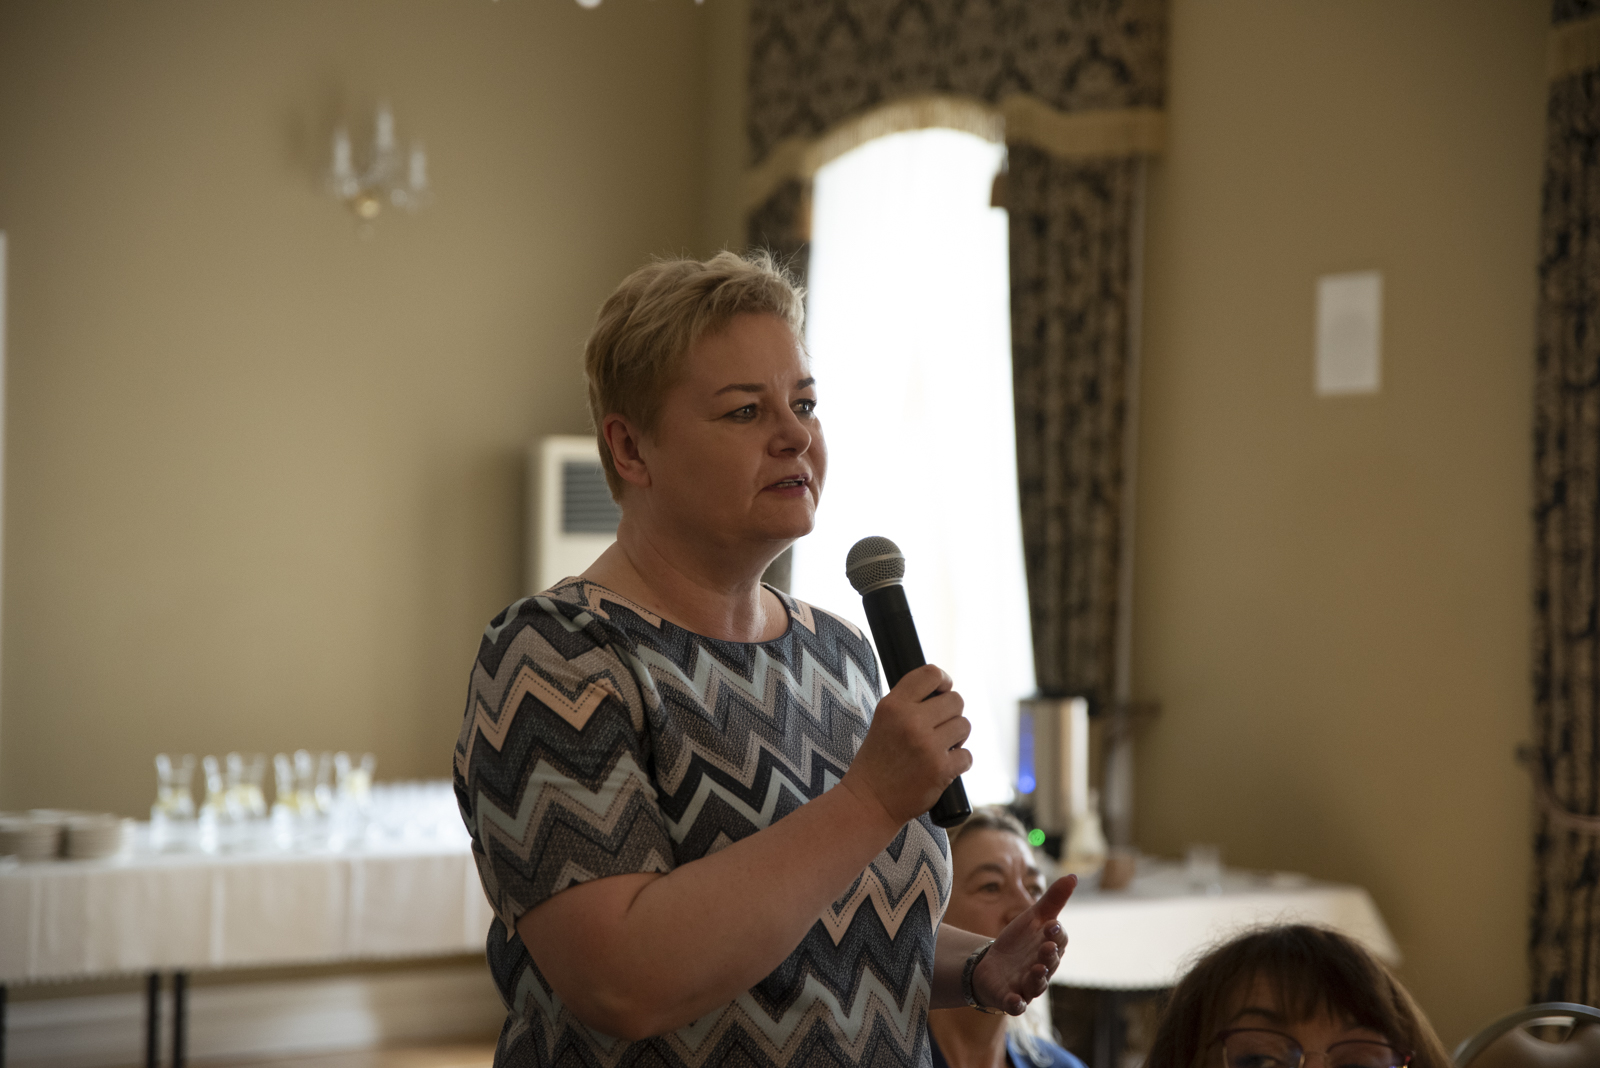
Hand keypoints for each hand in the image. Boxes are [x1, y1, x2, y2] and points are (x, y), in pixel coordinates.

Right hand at [840, 664, 970, 826]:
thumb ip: (909, 703)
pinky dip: (959, 762)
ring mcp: (927, 746)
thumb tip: (946, 690)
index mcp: (893, 705)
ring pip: (964, 726)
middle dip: (951, 714)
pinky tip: (943, 767)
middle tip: (939, 729)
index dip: (944, 681)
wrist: (869, 801)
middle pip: (956, 700)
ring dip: (957, 738)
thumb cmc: (878, 760)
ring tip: (939, 748)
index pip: (931, 674)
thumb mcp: (883, 720)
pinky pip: (967, 755)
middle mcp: (910, 721)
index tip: (943, 691)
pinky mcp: (940, 769)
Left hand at [972, 875, 1076, 1014]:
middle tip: (1047, 947)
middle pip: (1050, 963)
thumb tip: (1073, 876)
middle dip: (1049, 956)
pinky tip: (1014, 1000)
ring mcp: (1027, 985)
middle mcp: (1043, 968)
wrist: (991, 965)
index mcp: (1050, 948)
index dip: (1057, 934)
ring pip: (1037, 985)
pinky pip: (1016, 1005)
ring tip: (1036, 969)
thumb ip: (1053, 900)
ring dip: (1037, 979)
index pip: (1060, 941)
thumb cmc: (1018, 942)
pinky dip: (1016, 1004)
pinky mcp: (1009, 998)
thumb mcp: (1033, 918)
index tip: (1051, 925)